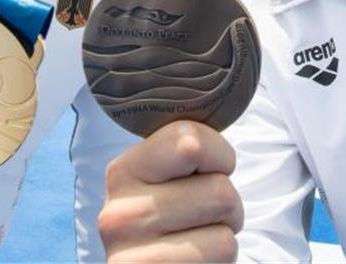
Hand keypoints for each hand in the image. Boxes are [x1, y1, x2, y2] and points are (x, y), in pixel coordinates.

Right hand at [98, 120, 242, 262]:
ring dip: (225, 240)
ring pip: (226, 232)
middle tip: (203, 221)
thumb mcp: (168, 182)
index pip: (192, 140)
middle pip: (220, 190)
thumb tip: (217, 97)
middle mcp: (118, 213)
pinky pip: (219, 256)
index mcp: (123, 172)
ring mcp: (130, 256)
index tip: (206, 173)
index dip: (220, 157)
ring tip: (198, 245)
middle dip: (228, 209)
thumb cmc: (174, 226)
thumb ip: (184, 149)